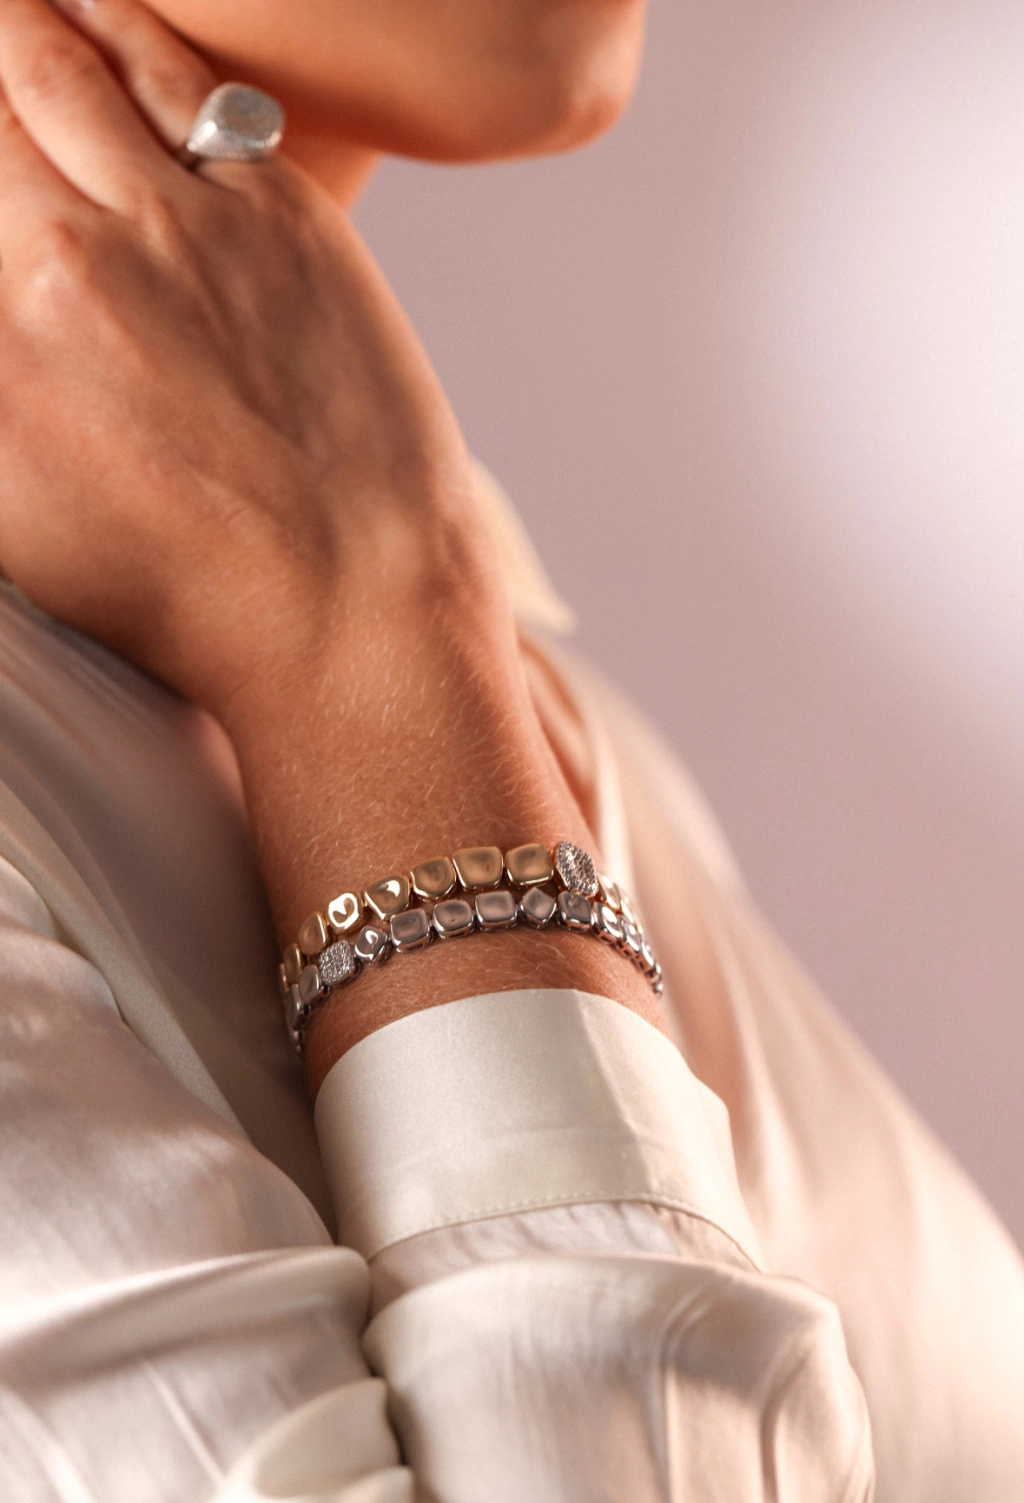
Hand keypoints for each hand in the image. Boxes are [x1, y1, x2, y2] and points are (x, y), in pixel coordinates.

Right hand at [0, 0, 481, 710]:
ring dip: (28, 21)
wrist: (350, 608)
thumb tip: (5, 315)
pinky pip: (183, 82)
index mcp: (11, 322)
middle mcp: (84, 248)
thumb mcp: (17, 506)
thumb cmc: (184, 588)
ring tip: (15, 12)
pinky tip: (97, 10)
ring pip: (73, 66)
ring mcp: (190, 220)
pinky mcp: (285, 214)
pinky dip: (126, 28)